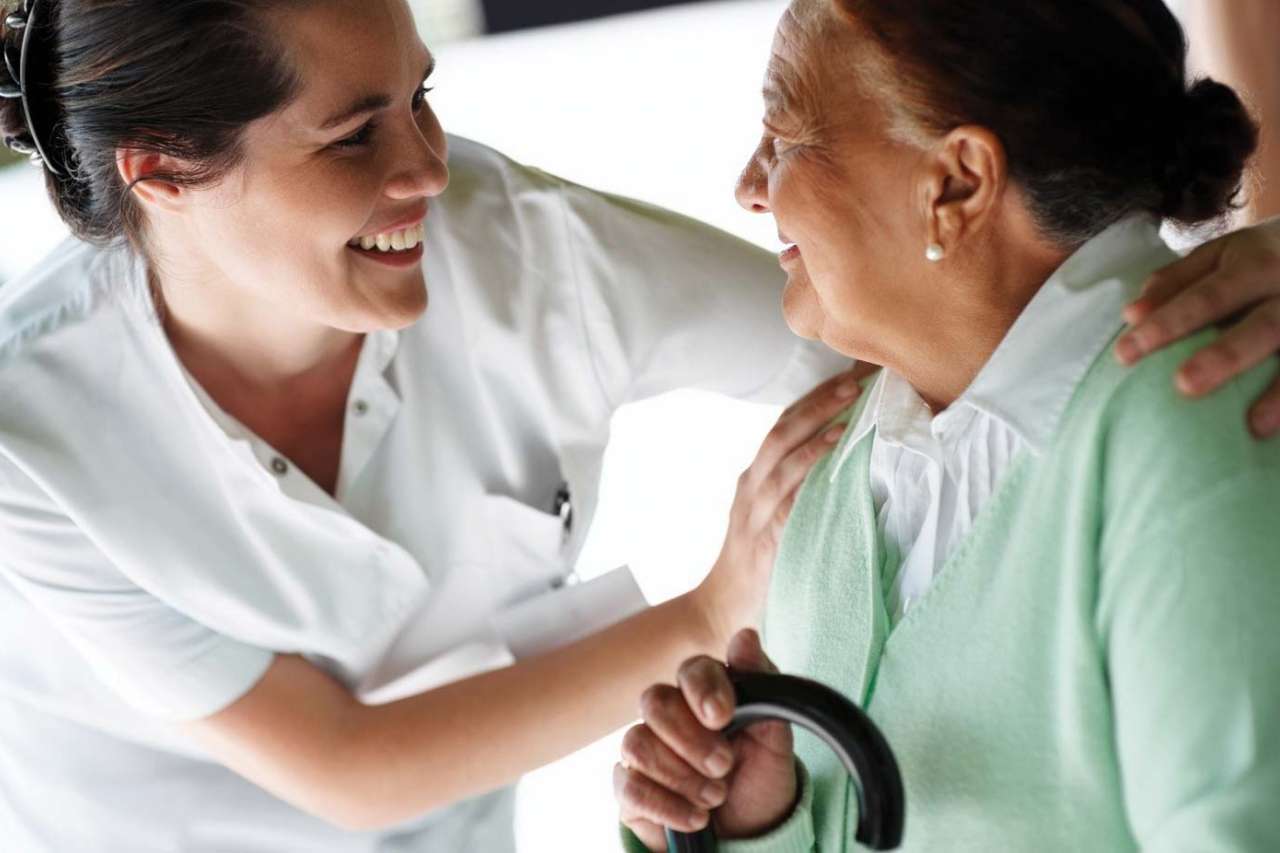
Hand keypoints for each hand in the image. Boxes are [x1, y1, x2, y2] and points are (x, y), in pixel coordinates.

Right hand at [616, 629, 796, 850]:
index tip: (722, 717)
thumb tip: (745, 636)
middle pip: (654, 702)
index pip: (691, 669)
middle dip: (690, 739)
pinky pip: (630, 786)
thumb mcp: (774, 739)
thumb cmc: (759, 778)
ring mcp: (645, 749)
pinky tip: (696, 818)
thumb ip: (762, 687)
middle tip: (723, 765)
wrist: (749, 833)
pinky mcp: (630, 786)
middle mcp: (670, 715)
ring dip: (681, 776)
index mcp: (706, 694)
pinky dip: (667, 806)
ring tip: (715, 797)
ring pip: (637, 743)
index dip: (702, 690)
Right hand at [693, 365, 873, 644]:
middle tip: (855, 378)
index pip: (785, 424)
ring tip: (851, 404)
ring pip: (783, 454)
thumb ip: (796, 489)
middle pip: (783, 428)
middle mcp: (751, 484)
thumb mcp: (771, 516)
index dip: (815, 398)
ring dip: (818, 426)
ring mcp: (754, 509)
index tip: (849, 374)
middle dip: (819, 401)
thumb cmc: (755, 562)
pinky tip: (832, 454)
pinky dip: (810, 469)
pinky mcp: (763, 536)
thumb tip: (841, 465)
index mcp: (755, 476)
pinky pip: (788, 496)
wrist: (720, 608)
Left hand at [1114, 216, 1279, 437]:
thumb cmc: (1259, 258)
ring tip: (1254, 425)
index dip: (1167, 324)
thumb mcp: (1220, 255)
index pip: (1206, 298)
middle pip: (1261, 327)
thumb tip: (1131, 314)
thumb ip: (1176, 281)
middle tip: (1185, 385)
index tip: (1124, 354)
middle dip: (1225, 356)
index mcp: (1256, 264)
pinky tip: (1274, 428)